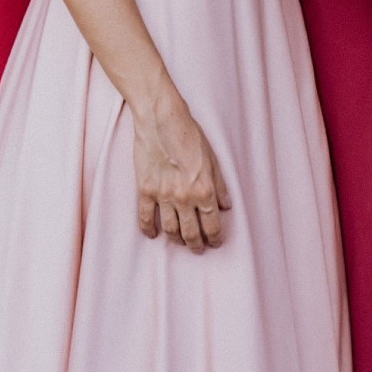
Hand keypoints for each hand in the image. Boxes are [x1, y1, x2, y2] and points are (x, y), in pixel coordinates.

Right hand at [133, 100, 231, 252]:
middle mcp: (184, 198)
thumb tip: (226, 206)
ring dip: (176, 240)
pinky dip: (148, 229)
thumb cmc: (190, 136)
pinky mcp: (144, 190)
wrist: (162, 120)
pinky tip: (153, 235)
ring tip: (180, 242)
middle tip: (199, 250)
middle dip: (196, 245)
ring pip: (169, 229)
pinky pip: (145, 217)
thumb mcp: (213, 159)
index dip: (215, 238)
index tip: (215, 243)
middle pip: (190, 233)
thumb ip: (220, 185)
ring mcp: (162, 196)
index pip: (212, 225)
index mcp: (204, 190)